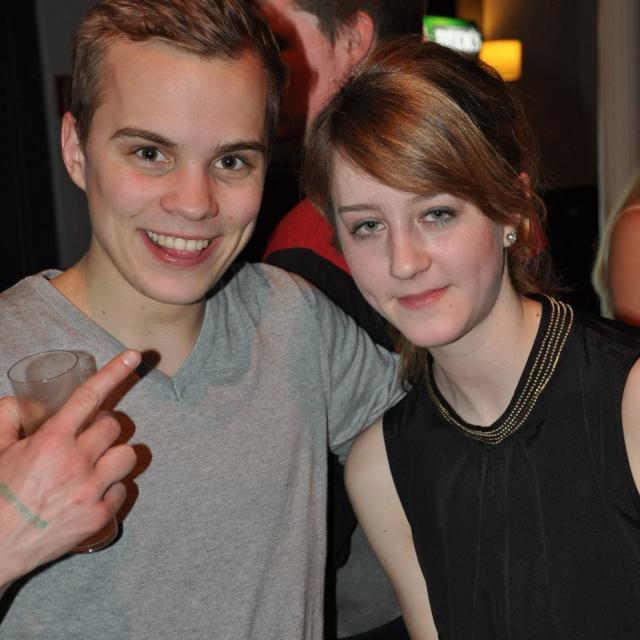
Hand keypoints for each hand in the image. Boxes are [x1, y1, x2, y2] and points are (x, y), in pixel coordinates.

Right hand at [0, 350, 140, 588]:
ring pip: (128, 455)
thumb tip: (23, 401)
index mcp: (51, 441)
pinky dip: (111, 489)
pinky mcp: (99, 516)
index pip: (89, 397)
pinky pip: (123, 490)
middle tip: (85, 441)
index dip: (114, 372)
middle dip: (102, 428)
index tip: (134, 356)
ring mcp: (91, 490)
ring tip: (94, 466)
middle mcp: (77, 462)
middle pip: (114, 426)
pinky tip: (91, 494)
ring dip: (114, 456)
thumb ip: (8, 418)